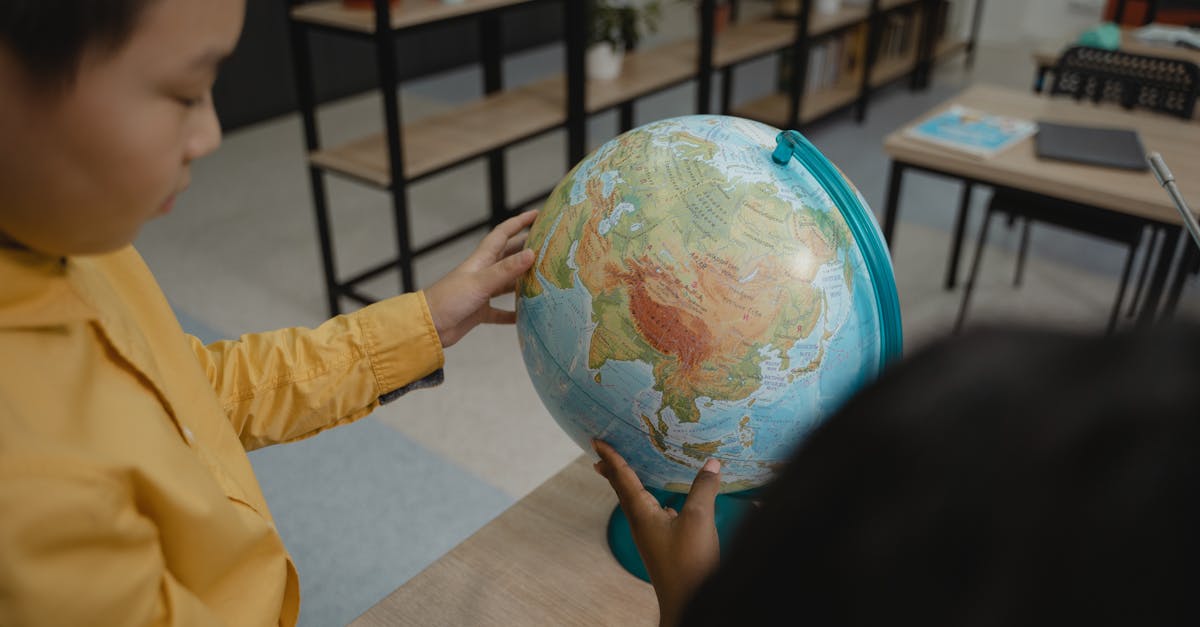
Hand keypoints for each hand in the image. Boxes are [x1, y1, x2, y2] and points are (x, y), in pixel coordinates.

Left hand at [424, 210, 536, 347]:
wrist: (428, 325)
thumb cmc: (449, 298)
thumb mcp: (480, 282)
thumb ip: (506, 269)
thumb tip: (531, 254)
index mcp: (482, 260)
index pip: (503, 234)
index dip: (519, 222)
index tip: (536, 214)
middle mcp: (483, 273)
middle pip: (508, 257)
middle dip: (526, 249)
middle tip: (547, 247)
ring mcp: (482, 292)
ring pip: (507, 283)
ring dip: (523, 281)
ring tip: (544, 279)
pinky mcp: (480, 311)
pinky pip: (501, 311)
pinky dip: (513, 313)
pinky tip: (527, 316)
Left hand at [593, 439, 720, 626]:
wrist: (686, 601)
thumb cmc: (688, 562)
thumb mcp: (698, 520)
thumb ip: (704, 489)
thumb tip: (711, 463)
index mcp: (641, 513)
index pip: (622, 477)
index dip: (611, 457)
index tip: (597, 440)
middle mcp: (640, 522)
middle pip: (622, 489)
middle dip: (612, 470)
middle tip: (601, 453)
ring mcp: (650, 535)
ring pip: (636, 502)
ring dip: (629, 484)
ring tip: (625, 471)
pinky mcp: (662, 544)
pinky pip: (650, 513)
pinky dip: (649, 499)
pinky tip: (664, 503)